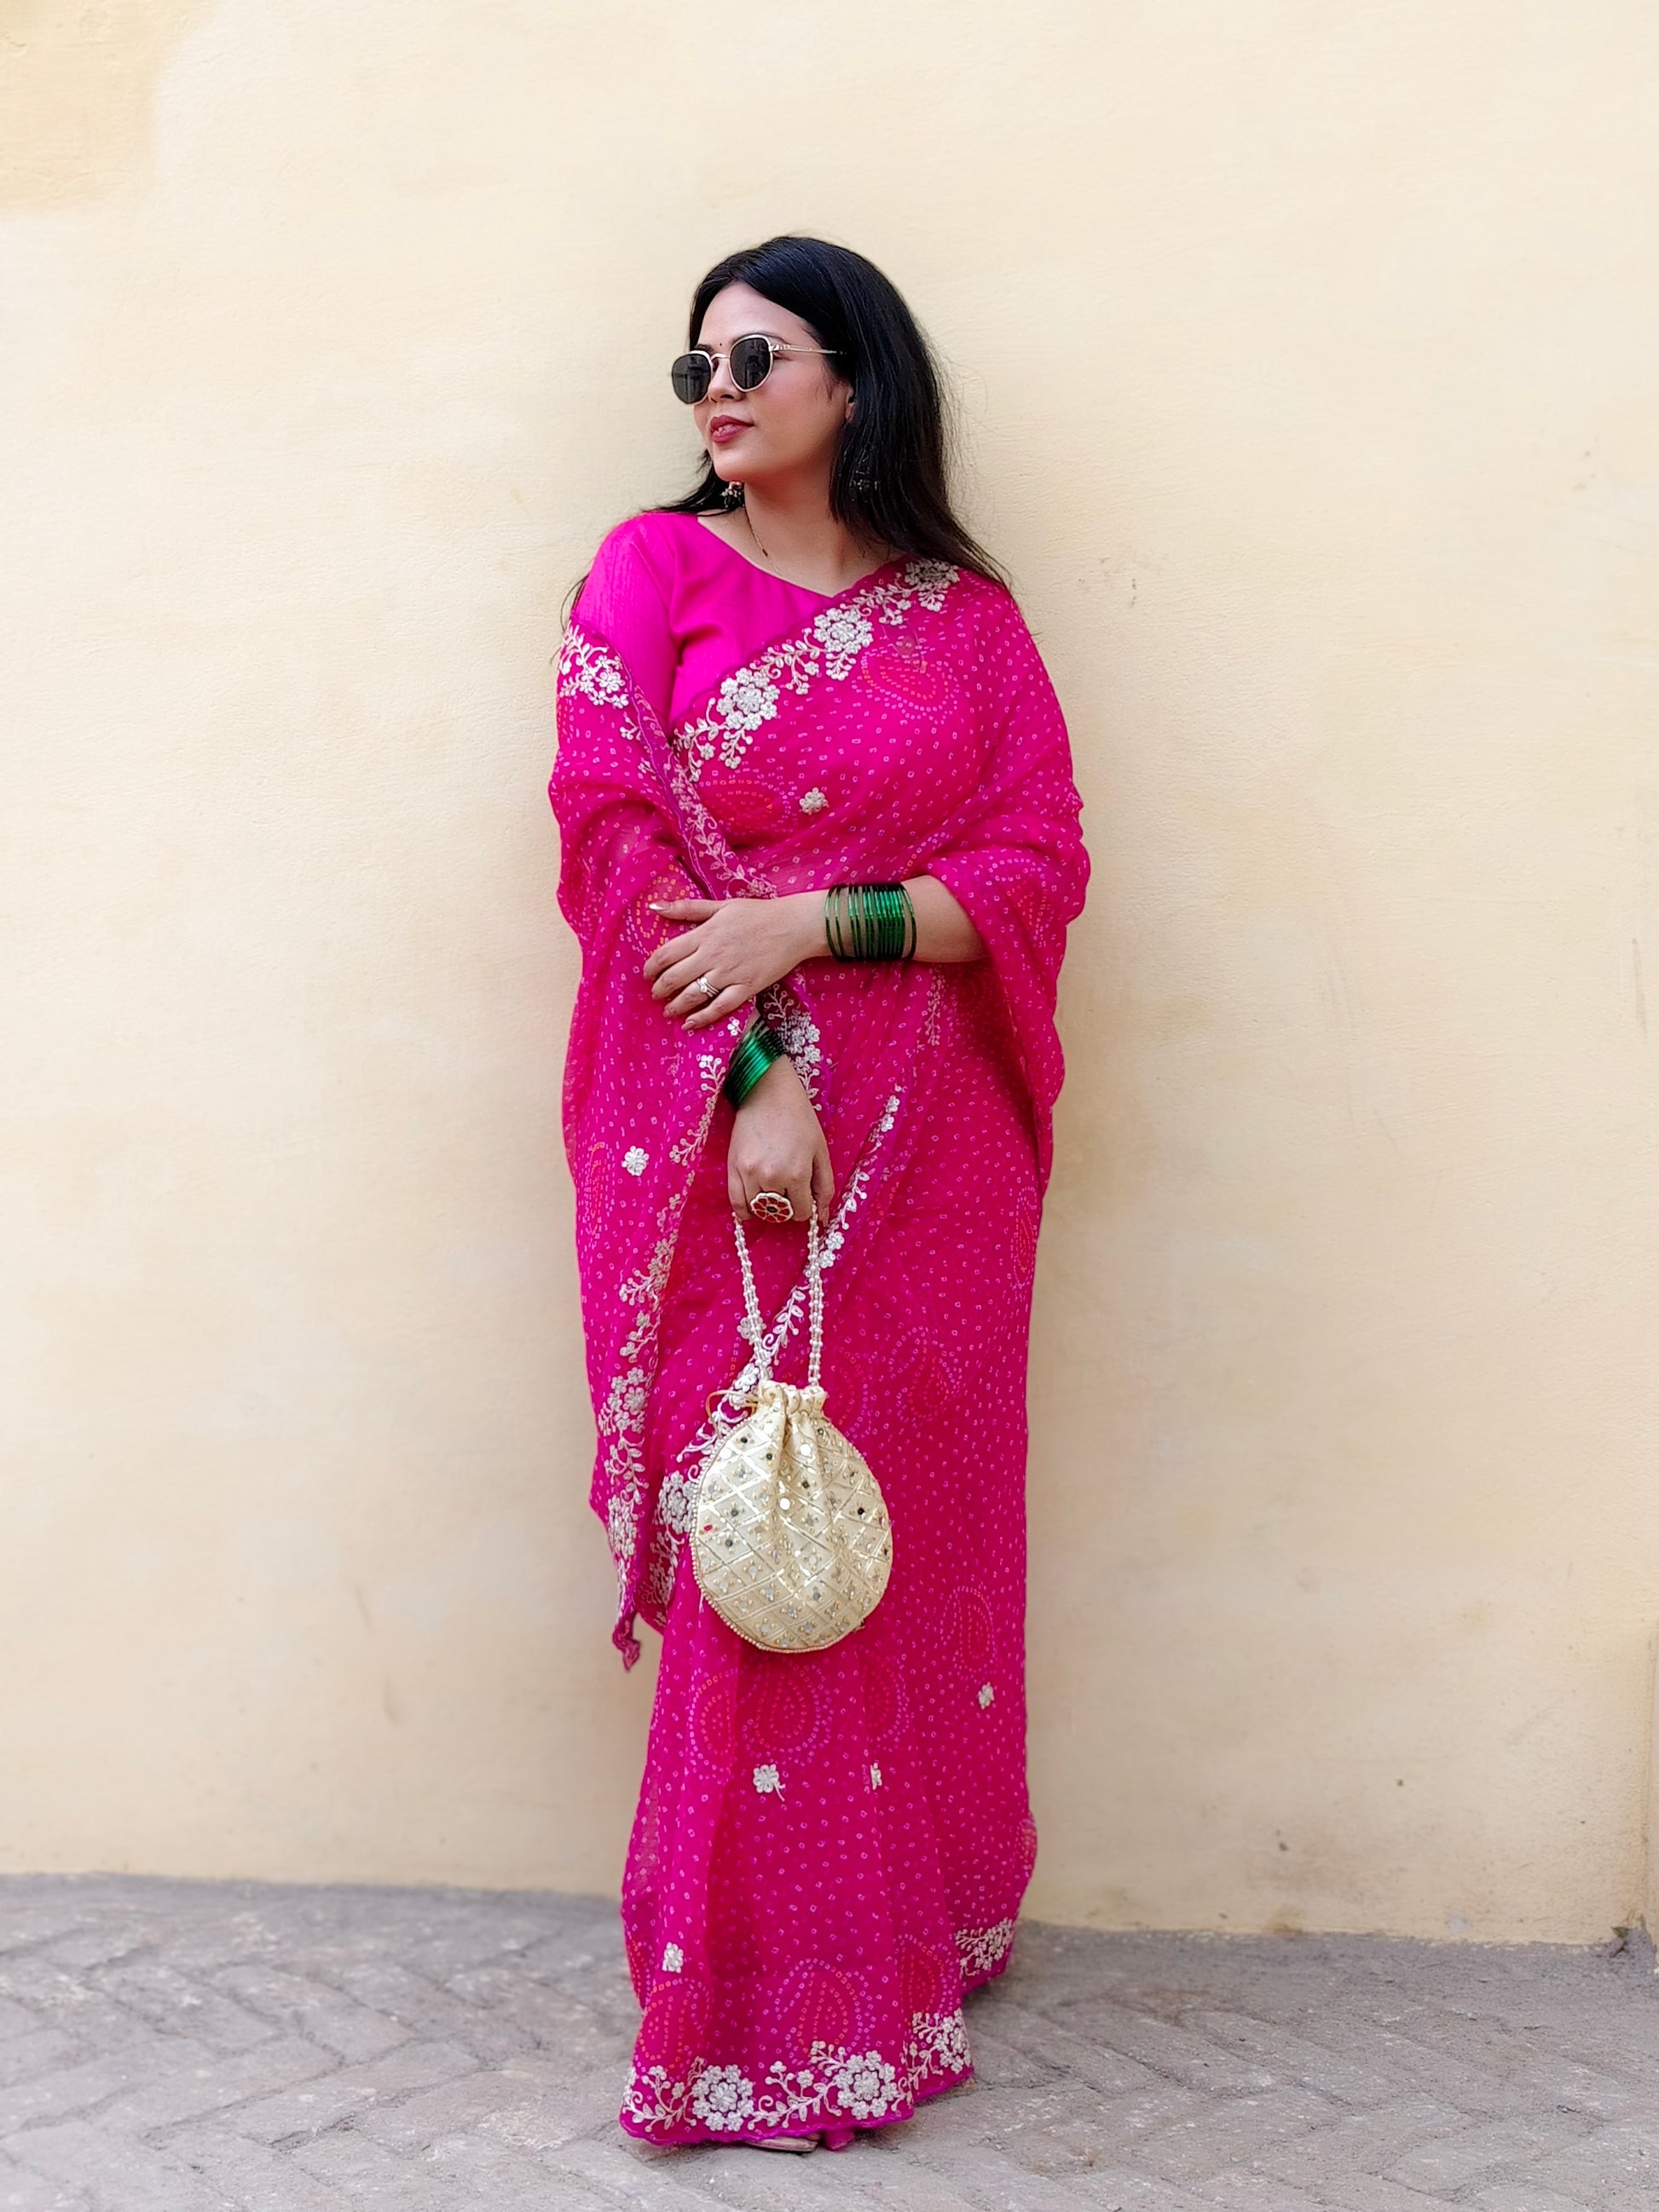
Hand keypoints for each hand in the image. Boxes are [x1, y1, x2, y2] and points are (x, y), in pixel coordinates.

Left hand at [644, 892, 821, 1029]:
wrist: (794, 926)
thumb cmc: (758, 913)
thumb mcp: (721, 905)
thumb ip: (687, 908)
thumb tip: (655, 906)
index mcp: (705, 933)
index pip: (667, 953)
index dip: (651, 967)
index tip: (647, 974)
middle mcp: (713, 955)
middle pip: (675, 977)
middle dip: (660, 989)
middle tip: (655, 994)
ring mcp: (730, 974)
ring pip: (693, 995)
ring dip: (676, 1006)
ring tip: (668, 1011)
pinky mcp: (747, 988)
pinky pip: (720, 1007)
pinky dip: (702, 1018)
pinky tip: (690, 1024)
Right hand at [728, 1055, 833, 1226]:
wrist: (766, 1092)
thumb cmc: (798, 1118)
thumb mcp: (820, 1150)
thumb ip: (824, 1186)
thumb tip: (821, 1218)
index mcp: (797, 1174)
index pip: (800, 1212)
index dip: (805, 1206)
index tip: (803, 1193)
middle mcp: (772, 1178)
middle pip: (780, 1212)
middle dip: (788, 1205)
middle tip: (789, 1187)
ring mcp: (749, 1174)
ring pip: (759, 1209)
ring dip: (768, 1206)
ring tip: (773, 1189)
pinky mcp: (733, 1168)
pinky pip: (736, 1203)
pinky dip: (745, 1210)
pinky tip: (752, 1207)